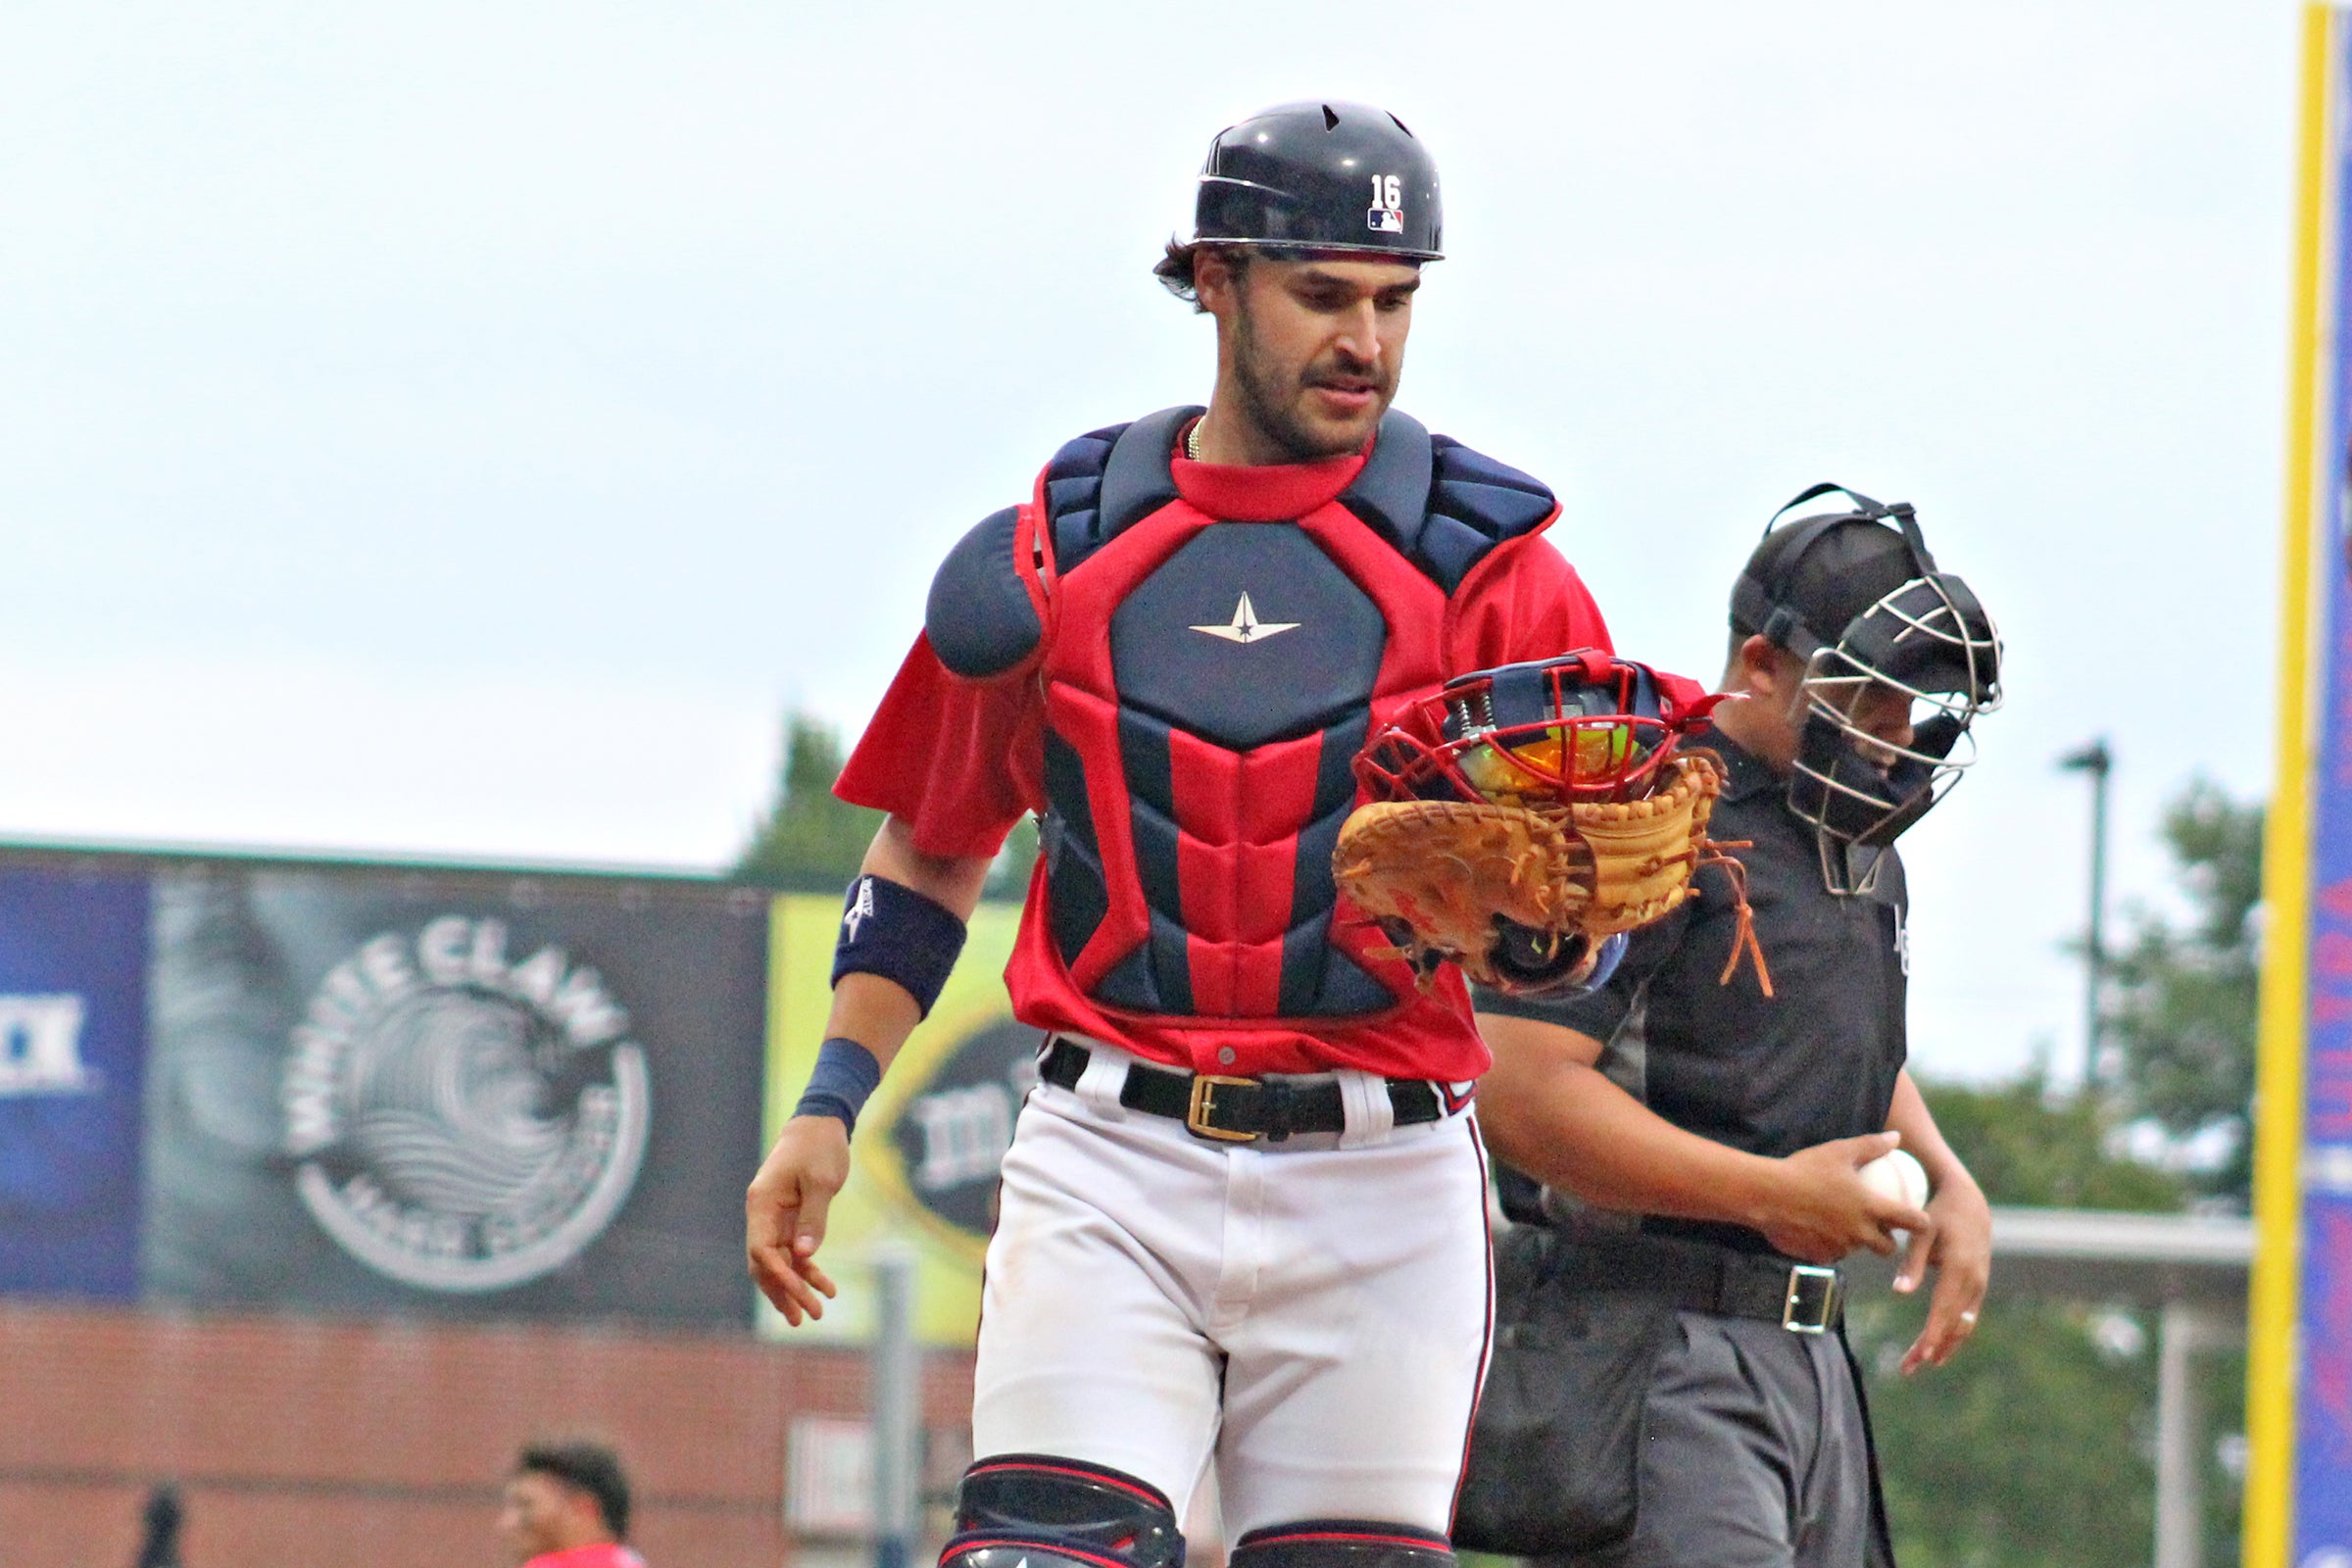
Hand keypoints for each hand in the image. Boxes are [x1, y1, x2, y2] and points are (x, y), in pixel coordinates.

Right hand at [746, 1115, 850, 1325]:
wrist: (822, 1124)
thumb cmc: (819, 1147)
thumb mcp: (821, 1181)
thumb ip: (814, 1219)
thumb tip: (804, 1256)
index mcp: (762, 1203)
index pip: (761, 1249)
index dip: (778, 1275)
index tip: (799, 1292)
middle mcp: (764, 1214)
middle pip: (765, 1264)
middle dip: (783, 1293)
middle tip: (804, 1319)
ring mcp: (776, 1219)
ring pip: (780, 1263)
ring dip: (796, 1288)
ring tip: (815, 1315)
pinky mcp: (792, 1220)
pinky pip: (796, 1253)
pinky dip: (809, 1271)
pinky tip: (826, 1288)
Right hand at [1754, 1131, 1933, 1264]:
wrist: (1767, 1194)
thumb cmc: (1805, 1169)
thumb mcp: (1839, 1151)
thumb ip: (1872, 1146)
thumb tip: (1896, 1137)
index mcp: (1871, 1207)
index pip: (1911, 1222)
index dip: (1921, 1223)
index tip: (1922, 1220)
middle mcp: (1860, 1232)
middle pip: (1887, 1249)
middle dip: (1888, 1243)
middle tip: (1880, 1231)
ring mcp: (1839, 1247)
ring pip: (1856, 1251)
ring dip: (1854, 1243)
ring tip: (1843, 1229)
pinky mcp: (1819, 1256)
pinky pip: (1830, 1255)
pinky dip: (1828, 1247)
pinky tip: (1818, 1233)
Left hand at [1893, 1173, 1991, 1372]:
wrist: (1969, 1202)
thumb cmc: (1938, 1214)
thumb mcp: (1922, 1232)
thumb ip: (1912, 1263)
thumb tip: (1899, 1292)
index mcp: (1960, 1268)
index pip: (1944, 1309)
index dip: (1933, 1334)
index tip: (1921, 1356)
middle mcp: (1974, 1281)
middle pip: (1953, 1324)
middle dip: (1931, 1347)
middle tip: (1908, 1368)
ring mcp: (1980, 1285)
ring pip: (1963, 1325)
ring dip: (1942, 1345)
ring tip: (1918, 1363)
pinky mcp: (1978, 1286)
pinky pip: (1966, 1316)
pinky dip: (1951, 1334)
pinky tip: (1936, 1347)